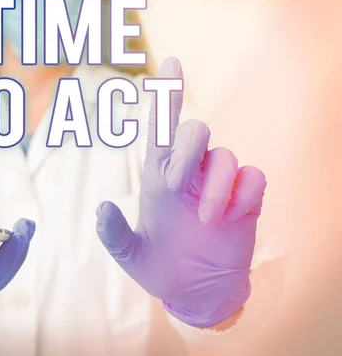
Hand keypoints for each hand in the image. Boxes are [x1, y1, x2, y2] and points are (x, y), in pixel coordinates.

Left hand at [96, 57, 266, 328]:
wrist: (195, 293)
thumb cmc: (159, 268)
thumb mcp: (132, 256)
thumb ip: (114, 235)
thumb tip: (101, 208)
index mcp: (158, 177)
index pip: (161, 128)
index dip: (167, 95)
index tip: (171, 62)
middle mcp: (190, 173)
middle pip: (195, 129)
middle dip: (188, 150)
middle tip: (178, 185)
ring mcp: (219, 185)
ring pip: (226, 155)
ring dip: (216, 188)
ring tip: (208, 221)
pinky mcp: (246, 199)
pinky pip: (253, 177)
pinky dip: (244, 195)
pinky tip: (233, 218)